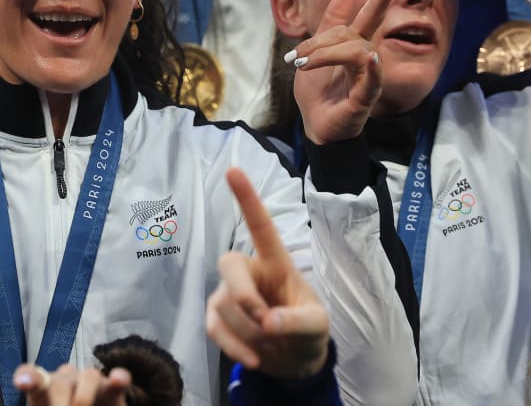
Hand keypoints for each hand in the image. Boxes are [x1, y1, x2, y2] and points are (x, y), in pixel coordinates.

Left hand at [13, 363, 130, 405]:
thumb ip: (48, 405)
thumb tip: (54, 396)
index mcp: (44, 389)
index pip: (34, 377)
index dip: (28, 377)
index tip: (23, 383)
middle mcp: (66, 380)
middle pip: (61, 384)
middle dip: (59, 404)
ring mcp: (89, 381)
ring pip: (89, 377)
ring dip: (84, 397)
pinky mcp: (112, 391)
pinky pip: (118, 380)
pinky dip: (119, 378)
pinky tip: (118, 378)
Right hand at [206, 168, 329, 378]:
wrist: (294, 361)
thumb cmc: (307, 330)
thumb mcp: (316, 327)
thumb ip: (297, 322)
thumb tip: (267, 323)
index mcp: (275, 262)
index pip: (260, 226)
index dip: (247, 198)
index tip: (233, 169)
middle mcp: (248, 271)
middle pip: (229, 264)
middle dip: (243, 295)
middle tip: (265, 321)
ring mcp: (228, 293)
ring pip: (225, 305)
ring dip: (250, 332)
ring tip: (271, 345)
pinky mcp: (216, 316)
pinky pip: (214, 327)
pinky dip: (234, 347)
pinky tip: (254, 359)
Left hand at [290, 0, 394, 144]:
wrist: (314, 125)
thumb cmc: (317, 91)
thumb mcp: (315, 52)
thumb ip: (331, 22)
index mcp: (353, 48)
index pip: (368, 19)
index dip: (379, 0)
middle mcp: (364, 60)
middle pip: (353, 34)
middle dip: (327, 37)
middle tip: (298, 54)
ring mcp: (367, 78)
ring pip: (356, 51)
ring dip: (326, 54)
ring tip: (302, 64)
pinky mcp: (365, 98)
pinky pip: (372, 81)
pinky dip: (372, 69)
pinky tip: (372, 59)